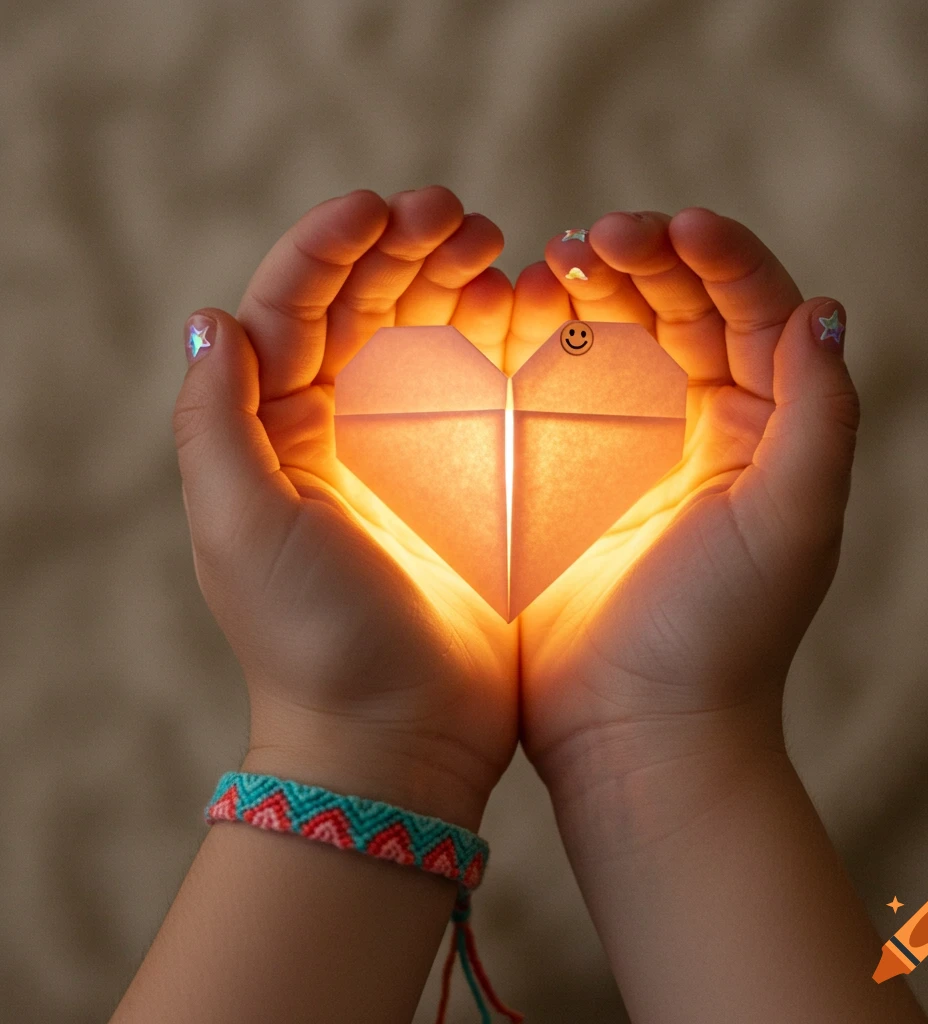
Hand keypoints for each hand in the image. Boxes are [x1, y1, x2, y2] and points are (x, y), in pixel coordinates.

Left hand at [172, 187, 518, 827]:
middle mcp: (334, 431)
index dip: (329, 246)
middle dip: (403, 247)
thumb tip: (208, 319)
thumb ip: (216, 425)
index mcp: (274, 432)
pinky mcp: (465, 482)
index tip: (383, 207)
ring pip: (423, 335)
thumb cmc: (316, 641)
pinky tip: (524, 311)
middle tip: (462, 215)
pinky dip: (498, 339)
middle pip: (361, 308)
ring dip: (452, 279)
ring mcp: (404, 454)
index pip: (291, 308)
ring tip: (496, 247)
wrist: (398, 737)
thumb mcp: (243, 531)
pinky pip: (479, 387)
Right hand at [515, 209, 858, 814]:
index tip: (671, 226)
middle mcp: (699, 427)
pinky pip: (553, 386)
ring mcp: (626, 449)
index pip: (751, 311)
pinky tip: (514, 316)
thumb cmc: (720, 634)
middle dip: (643, 258)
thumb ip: (819, 419)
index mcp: (762, 429)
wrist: (635, 727)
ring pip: (613, 337)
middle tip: (592, 238)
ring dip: (588, 289)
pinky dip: (538, 342)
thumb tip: (826, 313)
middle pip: (678, 308)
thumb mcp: (790, 524)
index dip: (718, 257)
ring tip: (553, 264)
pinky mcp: (563, 475)